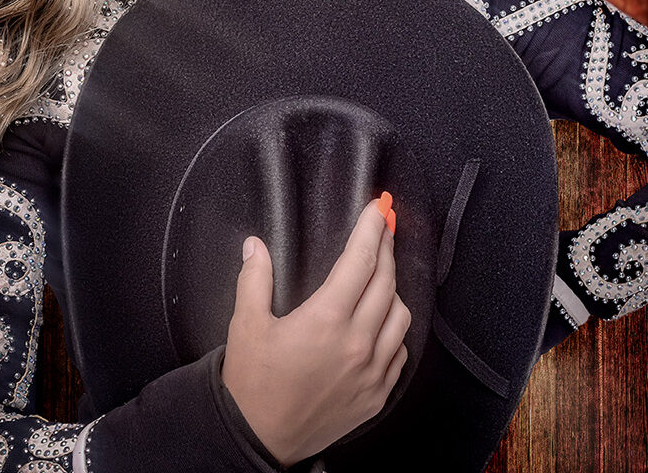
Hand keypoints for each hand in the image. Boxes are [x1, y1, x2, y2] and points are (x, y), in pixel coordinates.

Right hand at [221, 196, 410, 466]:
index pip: (361, 261)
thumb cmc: (251, 382)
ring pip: (401, 315)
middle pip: (386, 281)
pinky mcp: (378, 395)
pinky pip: (400, 351)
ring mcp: (372, 372)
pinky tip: (382, 320)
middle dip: (386, 248)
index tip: (380, 207)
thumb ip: (254, 279)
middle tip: (384, 227)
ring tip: (379, 273)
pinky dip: (395, 329)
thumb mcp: (246, 325)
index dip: (372, 229)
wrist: (259, 440)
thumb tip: (255, 245)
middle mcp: (357, 343)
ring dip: (392, 288)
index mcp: (326, 320)